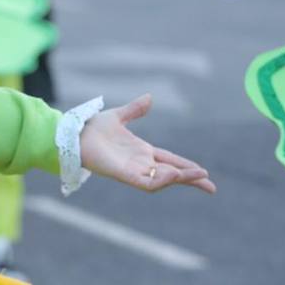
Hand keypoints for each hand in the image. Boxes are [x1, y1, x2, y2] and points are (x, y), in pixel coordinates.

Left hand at [80, 95, 215, 193]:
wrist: (73, 134)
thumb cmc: (92, 128)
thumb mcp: (119, 116)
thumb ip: (135, 110)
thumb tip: (150, 98)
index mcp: (141, 151)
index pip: (170, 160)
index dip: (187, 167)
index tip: (205, 172)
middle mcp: (140, 163)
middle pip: (171, 174)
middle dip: (191, 179)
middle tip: (211, 187)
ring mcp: (132, 170)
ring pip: (162, 180)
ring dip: (180, 178)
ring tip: (197, 175)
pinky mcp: (123, 174)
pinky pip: (145, 182)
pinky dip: (160, 180)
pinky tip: (172, 174)